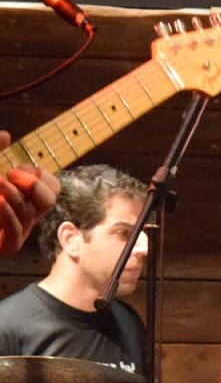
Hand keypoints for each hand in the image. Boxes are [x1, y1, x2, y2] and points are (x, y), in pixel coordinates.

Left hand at [0, 133, 58, 256]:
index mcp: (22, 198)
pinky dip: (7, 213)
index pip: (52, 188)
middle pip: (50, 200)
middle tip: (11, 174)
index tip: (16, 167)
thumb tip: (6, 136)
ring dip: (14, 194)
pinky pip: (16, 233)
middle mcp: (23, 215)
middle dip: (35, 185)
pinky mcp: (6, 246)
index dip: (42, 175)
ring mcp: (15, 232)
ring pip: (29, 214)